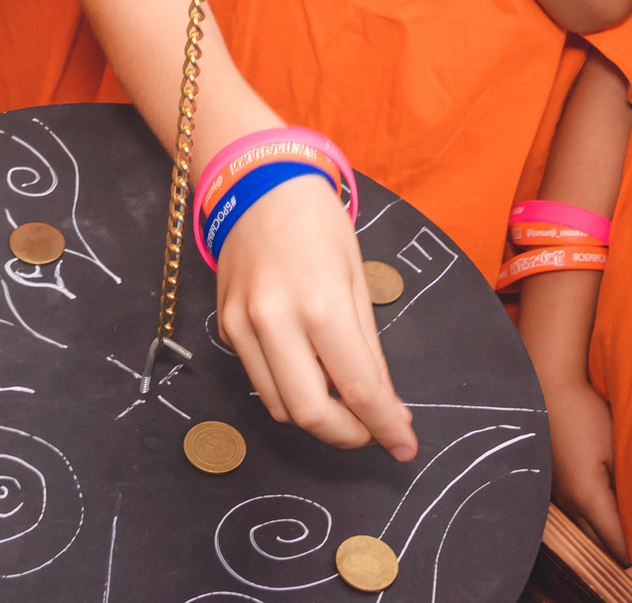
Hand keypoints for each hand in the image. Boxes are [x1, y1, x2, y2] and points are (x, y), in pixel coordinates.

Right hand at [212, 177, 416, 459]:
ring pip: (280, 407)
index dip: (384, 426)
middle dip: (348, 435)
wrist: (257, 185)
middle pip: (310, 414)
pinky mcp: (225, 328)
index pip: (357, 389)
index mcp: (321, 304)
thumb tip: (387, 408)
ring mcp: (242, 327)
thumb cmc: (319, 225)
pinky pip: (261, 379)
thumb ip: (369, 351)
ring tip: (346, 402)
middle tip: (373, 430)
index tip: (405, 447)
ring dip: (318, 418)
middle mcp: (275, 321)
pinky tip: (312, 371)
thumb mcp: (358, 281)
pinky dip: (290, 390)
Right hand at [543, 370, 626, 561]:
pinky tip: (610, 519)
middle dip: (622, 554)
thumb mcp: (616, 448)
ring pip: (585, 533)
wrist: (550, 390)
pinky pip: (577, 517)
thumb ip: (631, 484)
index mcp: (587, 497)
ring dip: (606, 540)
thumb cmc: (585, 414)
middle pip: (598, 545)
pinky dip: (595, 525)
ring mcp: (559, 496)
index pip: (615, 543)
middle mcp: (569, 503)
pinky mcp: (556, 486)